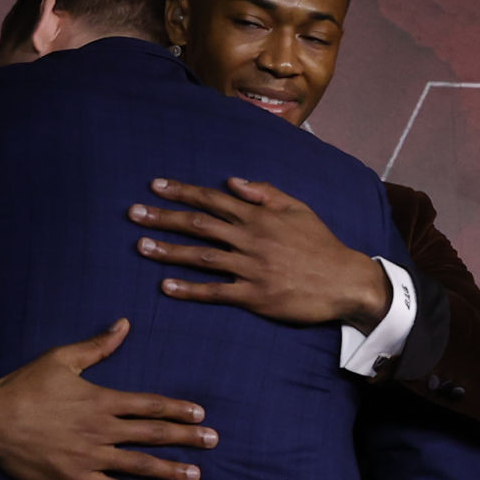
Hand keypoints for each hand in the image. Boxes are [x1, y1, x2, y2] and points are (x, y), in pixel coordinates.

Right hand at [0, 319, 217, 479]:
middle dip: (186, 438)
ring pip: (140, 464)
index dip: (177, 409)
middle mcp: (102, 429)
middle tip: (213, 442)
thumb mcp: (61, 359)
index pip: (149, 404)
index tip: (200, 414)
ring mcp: (92, 456)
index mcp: (101, 399)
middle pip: (153, 434)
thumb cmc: (24, 388)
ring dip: (171, 469)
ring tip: (196, 474)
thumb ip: (98, 346)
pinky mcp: (77, 477)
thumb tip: (125, 324)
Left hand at [130, 177, 391, 329]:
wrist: (345, 281)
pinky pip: (216, 292)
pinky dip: (190, 289)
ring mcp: (251, 268)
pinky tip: (166, 287)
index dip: (182, 191)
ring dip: (169, 251)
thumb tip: (232, 182)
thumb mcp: (298, 207)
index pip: (212, 199)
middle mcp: (250, 239)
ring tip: (140, 246)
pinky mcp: (255, 297)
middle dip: (163, 218)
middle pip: (199, 224)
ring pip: (202, 257)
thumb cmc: (320, 243)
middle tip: (133, 214)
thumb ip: (264, 192)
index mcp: (258, 216)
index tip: (155, 187)